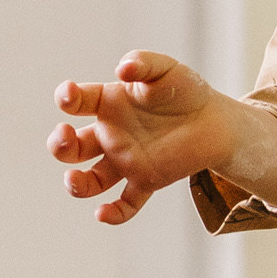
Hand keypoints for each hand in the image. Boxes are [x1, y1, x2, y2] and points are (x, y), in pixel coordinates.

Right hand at [48, 52, 276, 226]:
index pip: (77, 102)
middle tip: (66, 137)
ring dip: (76, 183)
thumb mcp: (166, 69)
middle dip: (60, 144)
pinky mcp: (146, 180)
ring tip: (73, 180)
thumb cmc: (185, 90)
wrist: (215, 121)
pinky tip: (103, 214)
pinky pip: (126, 203)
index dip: (67, 98)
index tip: (69, 96)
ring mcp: (126, 160)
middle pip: (73, 147)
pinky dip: (114, 213)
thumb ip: (143, 63)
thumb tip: (123, 69)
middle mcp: (111, 134)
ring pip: (91, 180)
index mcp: (109, 103)